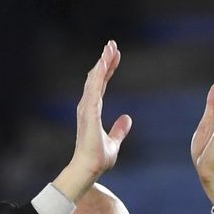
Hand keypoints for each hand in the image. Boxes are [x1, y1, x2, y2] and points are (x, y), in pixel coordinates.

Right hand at [53, 40, 132, 201]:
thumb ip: (119, 130)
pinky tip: (103, 64)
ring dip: (102, 63)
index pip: (102, 85)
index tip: (115, 56)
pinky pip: (94, 90)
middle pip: (96, 77)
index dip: (108, 69)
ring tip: (109, 48)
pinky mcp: (89, 113)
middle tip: (112, 44)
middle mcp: (87, 106)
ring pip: (94, 80)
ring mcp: (86, 108)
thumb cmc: (98, 158)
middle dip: (104, 60)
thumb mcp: (114, 142)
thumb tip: (126, 119)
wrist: (90, 169)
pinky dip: (98, 76)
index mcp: (93, 111)